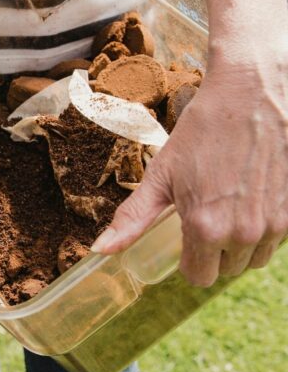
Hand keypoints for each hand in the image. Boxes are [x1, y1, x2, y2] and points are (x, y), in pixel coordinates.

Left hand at [91, 38, 287, 285]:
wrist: (253, 94)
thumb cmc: (203, 131)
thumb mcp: (161, 174)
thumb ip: (133, 218)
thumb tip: (101, 250)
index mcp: (206, 228)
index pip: (198, 277)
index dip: (189, 260)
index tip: (186, 236)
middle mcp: (245, 233)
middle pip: (227, 269)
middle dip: (215, 250)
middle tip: (208, 212)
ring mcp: (278, 224)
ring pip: (256, 257)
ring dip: (243, 242)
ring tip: (231, 204)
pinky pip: (279, 238)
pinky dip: (268, 225)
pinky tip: (255, 195)